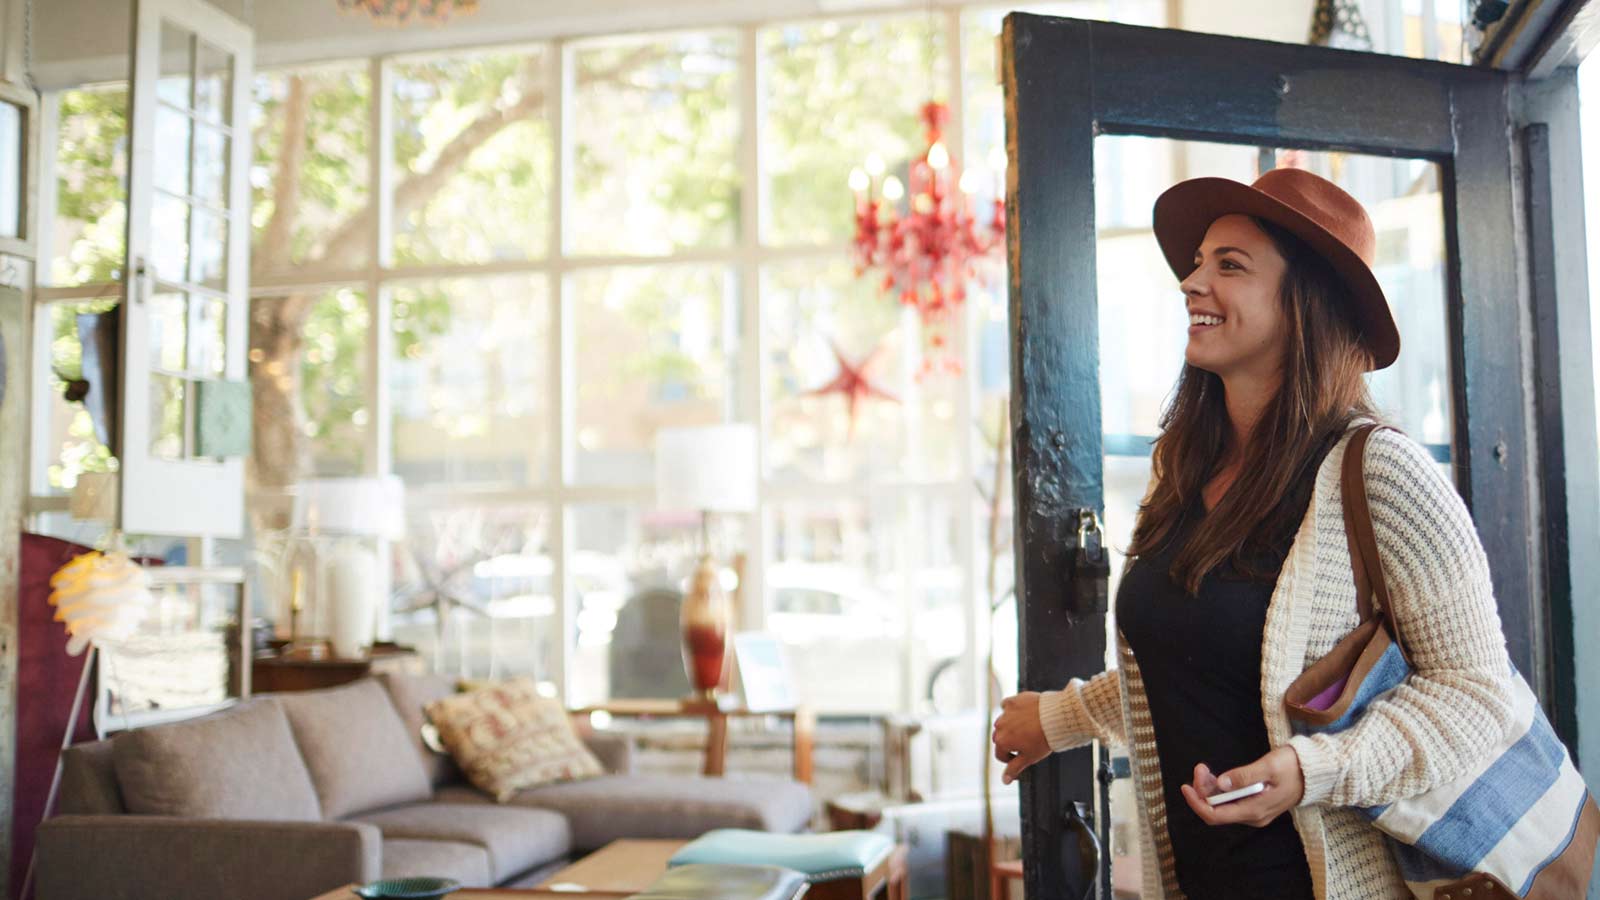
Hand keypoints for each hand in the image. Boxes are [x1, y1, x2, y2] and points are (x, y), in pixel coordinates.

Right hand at [991, 692, 1050, 784]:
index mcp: (1002, 741)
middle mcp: (1000, 726)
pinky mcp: (1013, 701)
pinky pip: (1006, 706)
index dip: (1011, 759)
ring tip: (1025, 729)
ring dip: (1009, 727)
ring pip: (1002, 723)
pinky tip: (1021, 714)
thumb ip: (1014, 769)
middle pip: (1000, 738)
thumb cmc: (1044, 739)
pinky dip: (1011, 711)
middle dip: (1009, 742)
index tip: (1021, 757)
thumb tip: (1004, 780)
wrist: (1056, 718)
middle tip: (1024, 743)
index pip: (1000, 755)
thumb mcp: (1029, 758)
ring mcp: (1006, 713)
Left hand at [1178, 745, 1304, 827]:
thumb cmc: (1293, 766)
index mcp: (1255, 810)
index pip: (1216, 815)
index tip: (1186, 787)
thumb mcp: (1269, 766)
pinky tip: (1216, 776)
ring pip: (1222, 805)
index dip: (1197, 803)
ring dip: (1209, 789)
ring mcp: (1254, 812)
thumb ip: (1244, 776)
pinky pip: (1230, 801)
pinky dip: (1219, 789)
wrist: (1315, 772)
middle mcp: (1252, 816)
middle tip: (1201, 767)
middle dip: (1202, 791)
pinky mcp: (1255, 804)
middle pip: (1217, 810)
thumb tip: (1221, 784)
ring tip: (1204, 768)